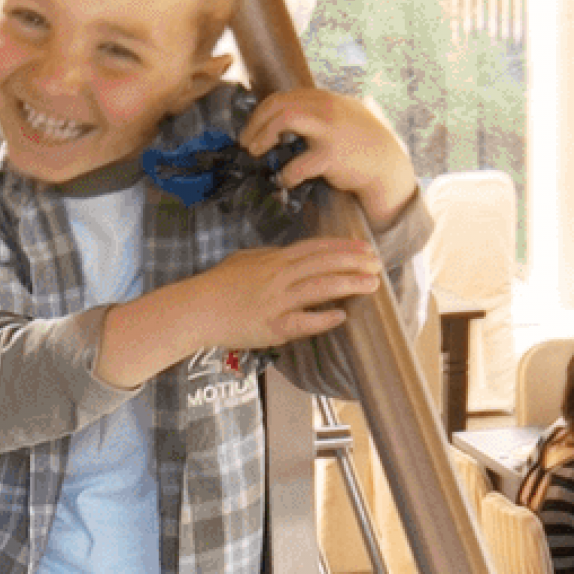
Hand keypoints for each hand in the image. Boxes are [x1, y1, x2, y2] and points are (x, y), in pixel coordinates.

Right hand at [176, 238, 390, 352]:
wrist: (195, 308)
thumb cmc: (217, 285)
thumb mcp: (244, 260)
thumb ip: (269, 257)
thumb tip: (288, 255)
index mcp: (274, 260)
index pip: (315, 249)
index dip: (343, 247)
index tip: (365, 247)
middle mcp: (278, 277)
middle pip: (322, 264)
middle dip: (353, 262)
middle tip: (378, 263)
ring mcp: (275, 302)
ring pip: (318, 288)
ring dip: (347, 285)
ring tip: (371, 284)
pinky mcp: (270, 326)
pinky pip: (301, 322)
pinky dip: (322, 319)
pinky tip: (341, 316)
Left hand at [246, 86, 417, 228]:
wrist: (386, 165)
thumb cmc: (362, 143)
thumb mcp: (343, 115)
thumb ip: (319, 111)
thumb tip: (286, 115)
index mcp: (325, 98)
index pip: (283, 97)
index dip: (261, 112)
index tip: (252, 128)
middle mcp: (326, 108)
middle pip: (279, 104)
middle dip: (256, 123)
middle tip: (247, 142)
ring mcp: (329, 130)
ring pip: (285, 119)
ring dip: (264, 136)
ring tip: (255, 151)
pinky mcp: (331, 156)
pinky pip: (298, 163)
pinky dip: (286, 173)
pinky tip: (285, 179)